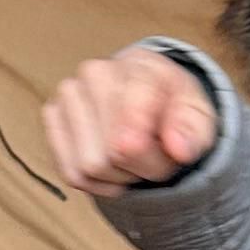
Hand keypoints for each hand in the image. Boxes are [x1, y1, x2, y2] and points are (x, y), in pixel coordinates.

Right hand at [45, 44, 218, 195]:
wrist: (145, 95)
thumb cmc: (172, 106)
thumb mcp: (198, 115)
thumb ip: (193, 130)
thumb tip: (177, 149)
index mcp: (139, 67)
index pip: (132, 112)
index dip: (146, 148)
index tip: (164, 158)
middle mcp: (95, 73)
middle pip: (113, 152)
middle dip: (142, 167)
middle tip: (155, 155)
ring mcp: (68, 94)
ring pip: (89, 166)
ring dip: (117, 176)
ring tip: (132, 157)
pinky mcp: (51, 116)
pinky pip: (70, 172)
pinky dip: (94, 182)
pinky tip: (110, 166)